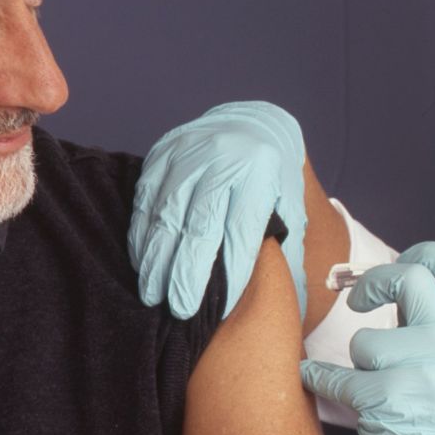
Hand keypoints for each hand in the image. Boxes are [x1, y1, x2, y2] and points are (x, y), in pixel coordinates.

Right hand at [129, 101, 308, 320]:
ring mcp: (188, 154)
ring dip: (157, 259)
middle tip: (179, 309)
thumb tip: (292, 303)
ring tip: (153, 295)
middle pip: (200, 225)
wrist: (253, 124)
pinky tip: (143, 262)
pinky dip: (142, 234)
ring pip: (166, 214)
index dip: (231, 273)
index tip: (221, 309)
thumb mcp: (292, 206)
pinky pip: (145, 199)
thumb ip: (289, 251)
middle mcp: (222, 159)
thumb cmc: (274, 177)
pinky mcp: (162, 153)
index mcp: (260, 173)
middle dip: (187, 272)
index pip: (241, 231)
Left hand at [299, 242, 434, 434]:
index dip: (426, 252)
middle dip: (372, 283)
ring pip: (365, 339)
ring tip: (373, 383)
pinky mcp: (388, 399)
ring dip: (358, 361)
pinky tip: (316, 380)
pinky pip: (336, 375)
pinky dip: (319, 379)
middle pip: (408, 278)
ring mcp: (422, 370)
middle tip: (357, 300)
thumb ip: (427, 317)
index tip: (401, 259)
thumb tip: (383, 276)